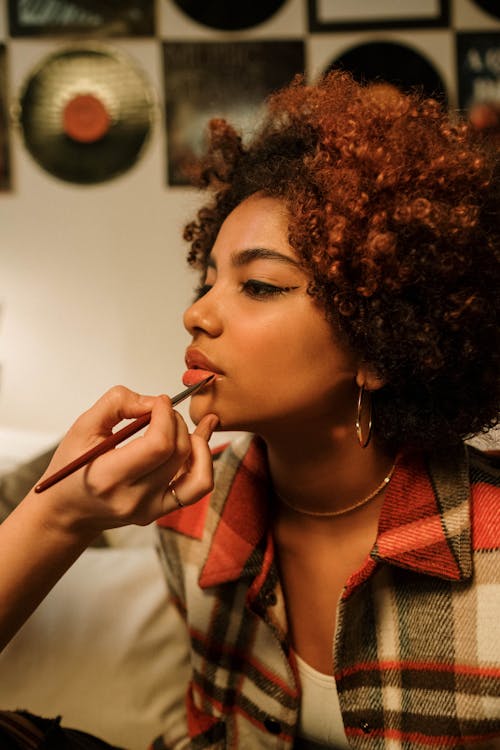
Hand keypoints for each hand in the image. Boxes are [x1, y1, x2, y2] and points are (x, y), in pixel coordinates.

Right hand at [36, 386, 218, 540]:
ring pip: (197, 472)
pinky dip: (203, 461)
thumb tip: (153, 402)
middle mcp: (133, 498)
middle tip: (163, 411)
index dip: (166, 416)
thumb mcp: (82, 427)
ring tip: (181, 427)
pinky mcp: (162, 512)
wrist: (70, 510)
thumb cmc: (74, 467)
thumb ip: (116, 404)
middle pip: (178, 453)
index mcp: (109, 477)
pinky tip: (198, 441)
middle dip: (177, 422)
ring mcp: (151, 509)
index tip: (160, 402)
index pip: (158, 445)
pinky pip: (197, 487)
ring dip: (197, 441)